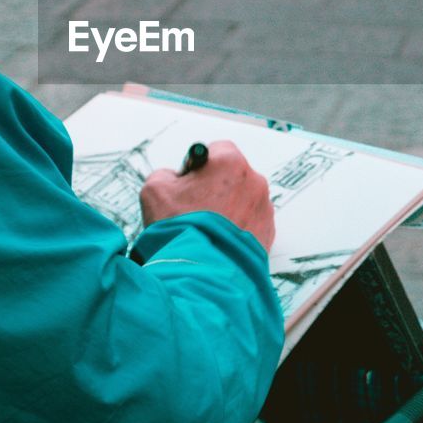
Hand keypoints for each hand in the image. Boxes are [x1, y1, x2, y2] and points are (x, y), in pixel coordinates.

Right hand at [141, 140, 275, 250]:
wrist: (201, 273)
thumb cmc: (180, 229)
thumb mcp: (154, 190)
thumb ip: (165, 174)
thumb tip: (173, 179)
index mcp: (229, 163)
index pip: (218, 150)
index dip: (201, 166)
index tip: (190, 182)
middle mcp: (253, 181)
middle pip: (233, 176)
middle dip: (216, 188)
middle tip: (195, 209)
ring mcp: (264, 208)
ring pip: (243, 199)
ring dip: (228, 208)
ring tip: (207, 229)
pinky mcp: (267, 232)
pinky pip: (251, 222)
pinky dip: (238, 228)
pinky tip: (219, 241)